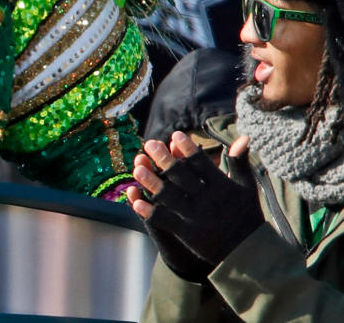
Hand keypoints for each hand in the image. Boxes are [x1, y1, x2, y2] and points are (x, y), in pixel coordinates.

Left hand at [130, 132, 265, 272]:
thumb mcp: (246, 186)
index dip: (188, 149)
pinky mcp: (186, 233)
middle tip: (150, 144)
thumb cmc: (247, 214)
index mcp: (222, 187)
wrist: (249, 252)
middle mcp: (207, 200)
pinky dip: (150, 211)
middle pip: (181, 176)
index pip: (201, 164)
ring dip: (151, 182)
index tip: (175, 135)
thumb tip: (243, 136)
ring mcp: (195, 217)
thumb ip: (239, 162)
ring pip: (169, 196)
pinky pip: (164, 220)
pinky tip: (136, 200)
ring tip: (137, 168)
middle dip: (164, 159)